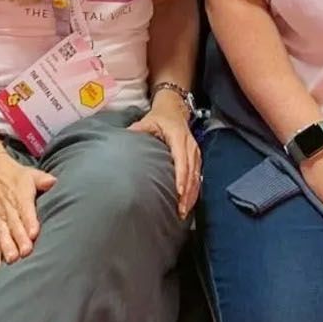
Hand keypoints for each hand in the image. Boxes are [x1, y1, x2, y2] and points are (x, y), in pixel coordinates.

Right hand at [0, 141, 56, 270]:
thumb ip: (43, 180)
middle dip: (19, 239)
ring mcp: (0, 218)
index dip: (29, 221)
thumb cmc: (17, 177)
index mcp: (20, 196)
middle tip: (26, 252)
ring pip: (3, 234)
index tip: (33, 233)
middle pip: (14, 225)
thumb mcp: (31, 174)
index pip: (25, 210)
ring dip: (7, 247)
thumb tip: (53, 181)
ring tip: (12, 260)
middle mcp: (9, 208)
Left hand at [130, 98, 199, 217]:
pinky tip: (188, 203)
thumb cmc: (159, 117)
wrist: (174, 110)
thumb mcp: (148, 121)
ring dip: (191, 195)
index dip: (181, 177)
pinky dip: (193, 191)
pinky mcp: (196, 158)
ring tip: (183, 211)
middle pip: (191, 173)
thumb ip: (138, 130)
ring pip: (196, 177)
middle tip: (180, 210)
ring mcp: (195, 153)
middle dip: (187, 193)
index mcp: (179, 138)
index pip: (182, 160)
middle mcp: (190, 147)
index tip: (178, 192)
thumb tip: (125, 140)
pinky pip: (197, 177)